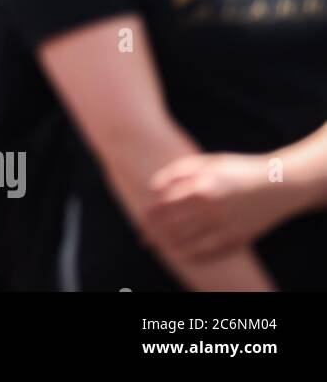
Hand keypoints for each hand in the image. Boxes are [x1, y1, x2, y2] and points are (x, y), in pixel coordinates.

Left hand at [144, 153, 290, 261]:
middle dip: (155, 234)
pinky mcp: (238, 239)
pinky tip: (180, 255)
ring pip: (188, 243)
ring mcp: (225, 226)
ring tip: (159, 247)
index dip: (149, 216)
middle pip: (172, 227)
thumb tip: (152, 189)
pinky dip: (192, 255)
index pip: (165, 207)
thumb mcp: (206, 162)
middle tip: (144, 238)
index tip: (140, 220)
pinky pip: (209, 253)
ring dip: (169, 246)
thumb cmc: (237, 170)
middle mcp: (212, 209)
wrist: (279, 184)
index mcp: (201, 187)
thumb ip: (176, 173)